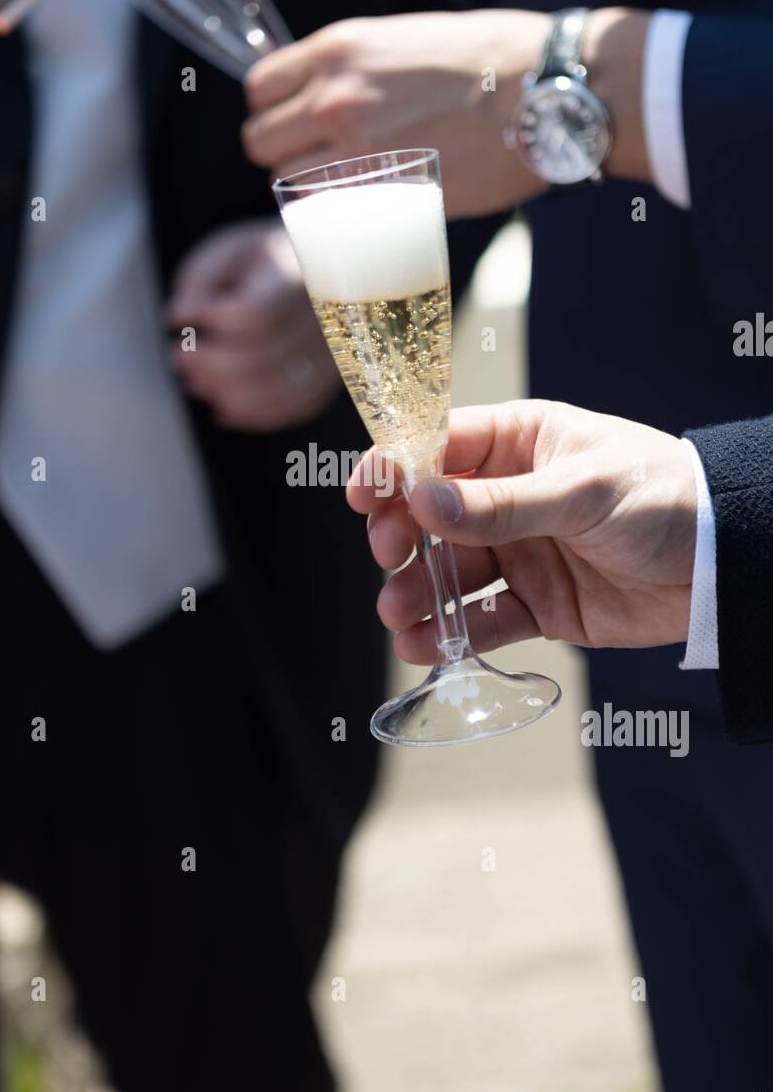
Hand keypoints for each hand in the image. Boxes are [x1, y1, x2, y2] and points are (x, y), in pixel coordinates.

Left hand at [166, 218, 340, 430]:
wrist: (322, 270)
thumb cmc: (266, 261)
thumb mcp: (228, 251)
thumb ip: (198, 281)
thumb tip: (178, 319)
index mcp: (298, 274)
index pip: (256, 314)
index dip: (213, 323)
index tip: (186, 317)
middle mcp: (324, 315)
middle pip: (264, 359)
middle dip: (209, 365)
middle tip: (178, 357)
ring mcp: (334, 349)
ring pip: (280, 389)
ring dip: (227, 394)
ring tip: (196, 382)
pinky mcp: (333, 374)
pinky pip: (297, 406)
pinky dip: (254, 414)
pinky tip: (223, 408)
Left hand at [242, 8, 650, 217]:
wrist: (546, 90)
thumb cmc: (493, 57)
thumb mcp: (406, 38)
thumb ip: (357, 66)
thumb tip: (330, 93)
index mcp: (339, 49)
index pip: (260, 87)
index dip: (274, 110)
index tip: (297, 122)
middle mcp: (334, 97)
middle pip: (260, 141)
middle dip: (283, 154)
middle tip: (319, 161)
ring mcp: (355, 149)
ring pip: (287, 185)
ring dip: (308, 190)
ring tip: (346, 188)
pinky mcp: (382, 195)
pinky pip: (328, 217)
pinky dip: (337, 219)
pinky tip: (366, 209)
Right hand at [347, 400, 696, 664]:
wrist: (727, 565)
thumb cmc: (663, 497)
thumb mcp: (582, 491)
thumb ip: (500, 503)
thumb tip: (421, 501)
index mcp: (520, 443)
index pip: (438, 447)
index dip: (395, 468)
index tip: (363, 496)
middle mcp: (510, 495)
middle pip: (431, 515)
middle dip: (401, 538)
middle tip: (390, 559)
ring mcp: (522, 551)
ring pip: (450, 572)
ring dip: (417, 593)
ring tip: (397, 615)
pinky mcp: (540, 604)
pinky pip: (484, 619)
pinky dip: (451, 633)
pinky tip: (423, 647)